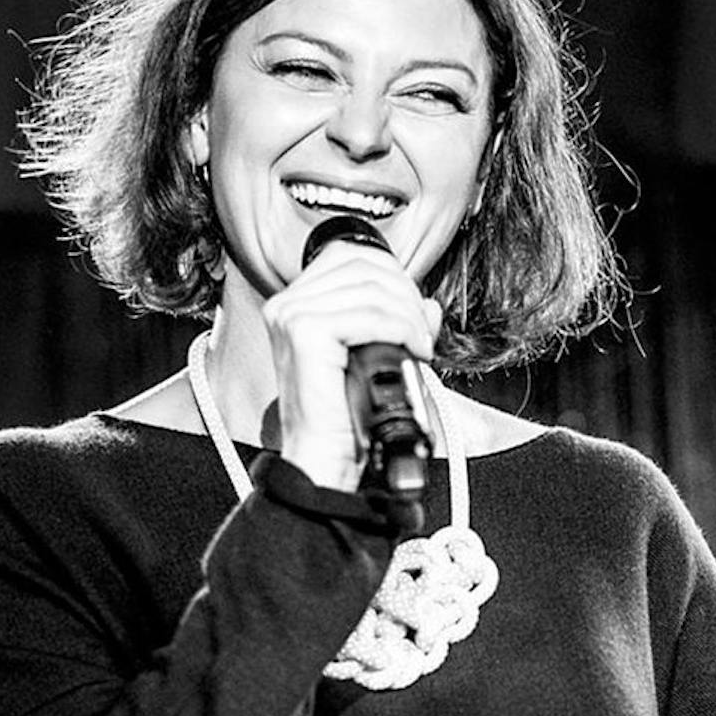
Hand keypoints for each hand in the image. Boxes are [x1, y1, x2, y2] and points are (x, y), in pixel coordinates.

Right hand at [262, 244, 441, 490]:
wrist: (324, 458)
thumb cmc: (344, 418)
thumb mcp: (376, 357)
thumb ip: (400, 323)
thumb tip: (427, 305)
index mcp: (296, 303)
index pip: (352, 256)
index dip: (394, 277)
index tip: (414, 313)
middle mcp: (287, 303)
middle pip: (364, 266)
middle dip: (406, 296)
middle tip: (422, 332)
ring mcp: (291, 315)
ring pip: (372, 289)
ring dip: (409, 317)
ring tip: (418, 346)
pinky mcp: (304, 332)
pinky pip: (370, 315)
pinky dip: (402, 331)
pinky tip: (411, 352)